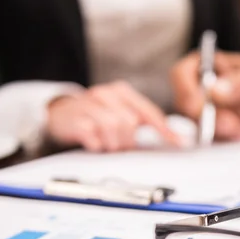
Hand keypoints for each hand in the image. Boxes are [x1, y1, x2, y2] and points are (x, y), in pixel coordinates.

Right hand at [46, 81, 180, 151]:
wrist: (60, 113)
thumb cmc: (96, 114)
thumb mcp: (121, 111)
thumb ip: (145, 120)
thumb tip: (175, 138)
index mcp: (122, 92)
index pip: (148, 112)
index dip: (164, 130)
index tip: (179, 143)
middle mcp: (106, 95)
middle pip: (130, 122)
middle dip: (129, 140)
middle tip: (121, 146)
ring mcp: (89, 106)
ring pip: (112, 128)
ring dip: (113, 144)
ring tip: (108, 145)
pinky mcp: (75, 119)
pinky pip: (92, 136)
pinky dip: (97, 144)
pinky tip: (95, 144)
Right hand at [172, 52, 239, 139]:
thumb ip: (237, 83)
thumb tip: (213, 91)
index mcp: (203, 65)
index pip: (180, 74)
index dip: (184, 90)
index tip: (198, 106)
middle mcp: (197, 87)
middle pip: (185, 105)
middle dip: (207, 118)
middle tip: (231, 122)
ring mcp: (203, 109)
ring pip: (198, 124)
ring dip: (221, 130)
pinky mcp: (212, 127)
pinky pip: (212, 137)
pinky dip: (229, 137)